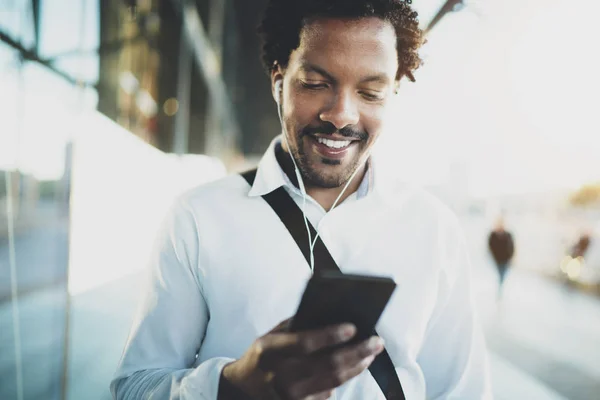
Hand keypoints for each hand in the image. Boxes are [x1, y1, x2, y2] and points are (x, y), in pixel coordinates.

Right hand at [221, 318, 383, 398]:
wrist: (243, 389)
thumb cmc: (262, 356)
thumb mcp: (271, 335)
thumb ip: (296, 326)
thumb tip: (331, 314)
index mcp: (271, 351)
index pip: (305, 343)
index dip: (330, 336)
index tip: (353, 328)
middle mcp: (281, 376)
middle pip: (328, 365)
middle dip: (357, 352)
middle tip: (376, 341)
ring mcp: (291, 396)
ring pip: (335, 381)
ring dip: (358, 365)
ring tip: (371, 352)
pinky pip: (329, 392)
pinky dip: (344, 378)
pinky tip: (355, 365)